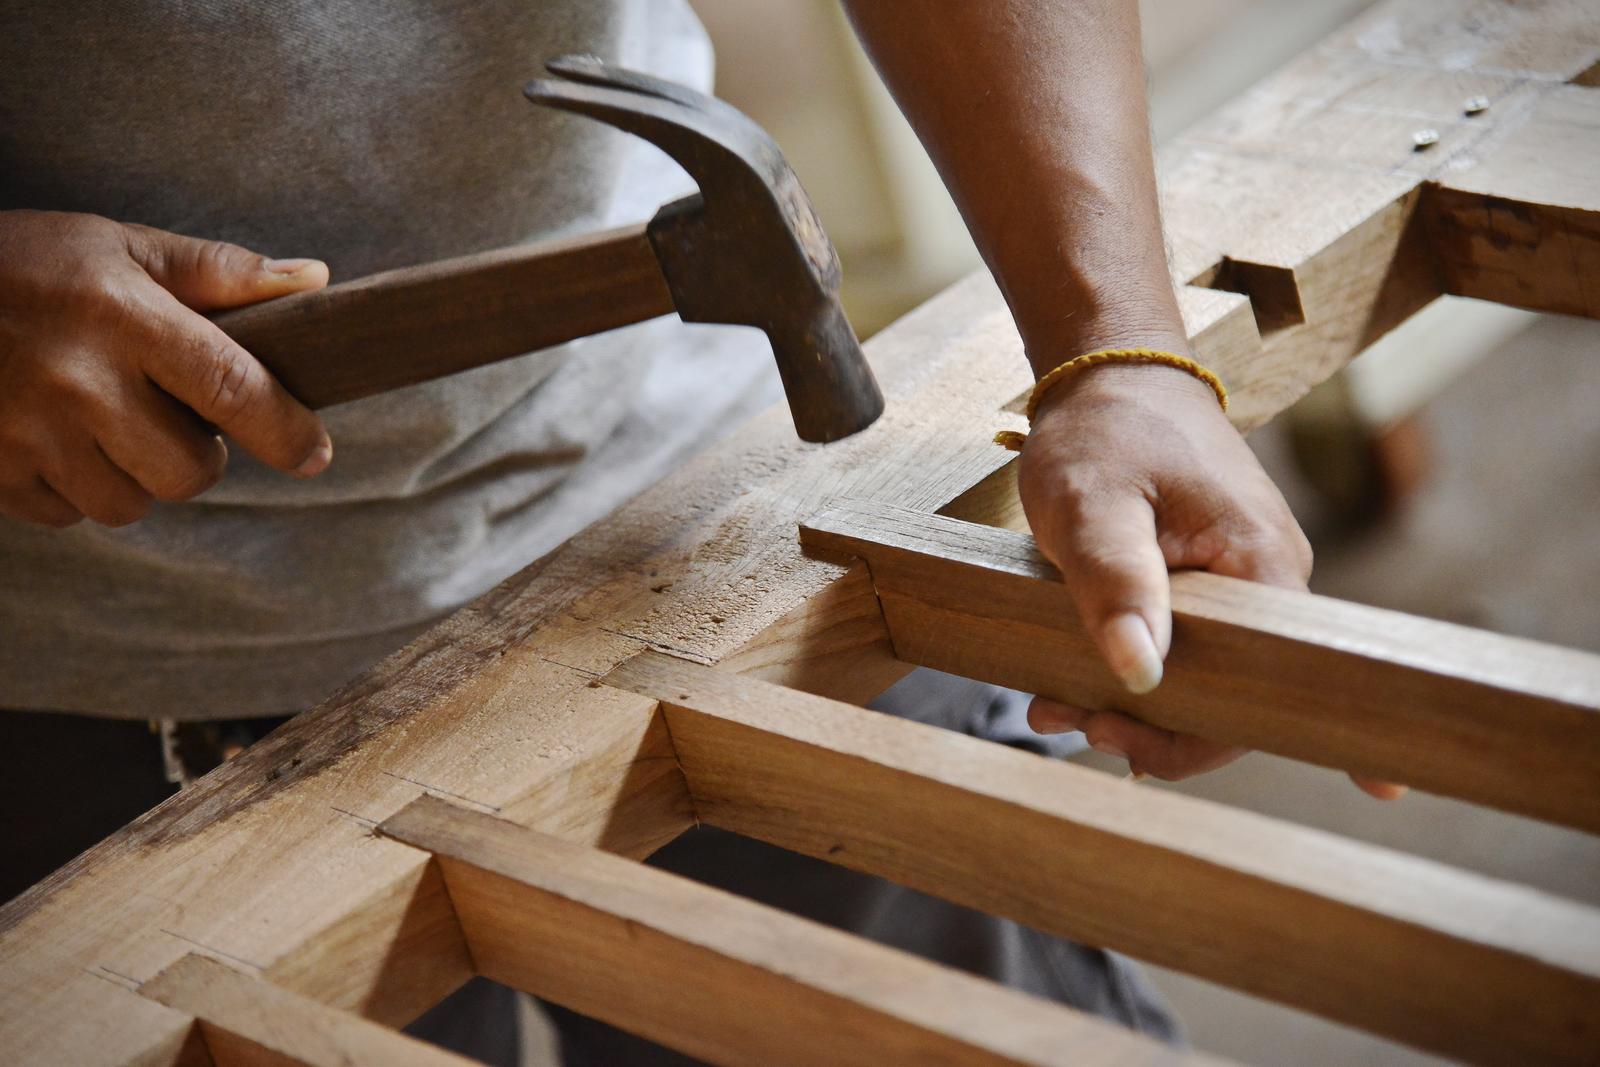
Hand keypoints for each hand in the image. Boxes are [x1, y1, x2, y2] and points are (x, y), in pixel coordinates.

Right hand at [0, 209, 331, 527]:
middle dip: (197, 455)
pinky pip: (69, 515)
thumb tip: (315, 280)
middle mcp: (78, 382)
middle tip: (172, 416)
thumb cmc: (23, 265)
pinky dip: (77, 487)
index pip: (233, 388)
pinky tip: (55, 437)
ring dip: (136, 477)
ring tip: (106, 423)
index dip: (286, 431)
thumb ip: (217, 271)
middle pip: (188, 471)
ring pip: (131, 504)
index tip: (316, 453)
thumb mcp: (116, 247)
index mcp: (123, 318)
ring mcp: (28, 435)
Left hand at [1017, 360, 1403, 799]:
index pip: (1258, 695)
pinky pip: (1191, 648)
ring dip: (1131, 703)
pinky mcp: (1217, 584)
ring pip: (1204, 678)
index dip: (1193, 740)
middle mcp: (1274, 584)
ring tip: (1050, 704)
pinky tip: (1077, 684)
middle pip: (1232, 699)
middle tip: (1060, 716)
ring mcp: (1248, 585)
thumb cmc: (1104, 432)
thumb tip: (1142, 675)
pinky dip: (1135, 669)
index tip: (1110, 736)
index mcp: (1265, 567)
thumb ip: (1116, 583)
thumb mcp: (1092, 504)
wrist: (1113, 378)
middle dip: (1148, 727)